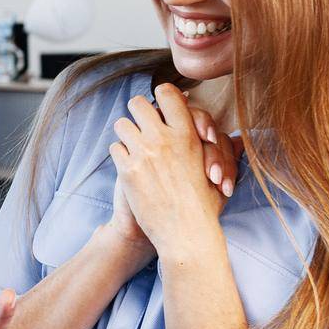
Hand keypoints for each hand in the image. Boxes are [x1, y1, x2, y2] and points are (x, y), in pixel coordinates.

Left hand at [108, 84, 230, 256]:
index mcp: (188, 134)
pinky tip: (130, 167)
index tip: (159, 107)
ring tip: (134, 148)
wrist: (186, 234)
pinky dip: (120, 156)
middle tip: (142, 127)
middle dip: (137, 113)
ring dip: (126, 134)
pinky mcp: (127, 170)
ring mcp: (144, 153)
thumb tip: (196, 111)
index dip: (160, 97)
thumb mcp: (214, 165)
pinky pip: (114, 148)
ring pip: (122, 124)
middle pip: (137, 103)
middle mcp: (165, 139)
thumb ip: (204, 137)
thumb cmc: (204, 203)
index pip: (167, 93)